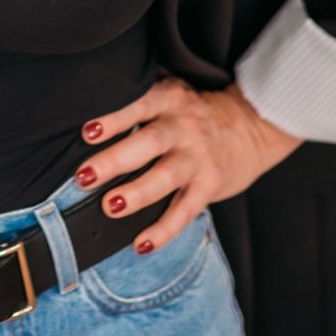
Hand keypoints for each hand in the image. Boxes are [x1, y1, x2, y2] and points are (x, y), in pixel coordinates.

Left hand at [75, 75, 302, 253]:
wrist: (251, 127)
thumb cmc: (194, 112)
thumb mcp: (172, 91)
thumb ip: (141, 92)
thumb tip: (89, 93)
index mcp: (170, 100)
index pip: (139, 106)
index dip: (114, 119)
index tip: (87, 132)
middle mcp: (184, 128)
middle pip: (149, 143)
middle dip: (115, 160)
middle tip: (84, 176)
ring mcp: (198, 158)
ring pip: (166, 178)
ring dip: (137, 193)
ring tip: (110, 207)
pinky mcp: (210, 185)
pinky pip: (185, 211)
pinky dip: (163, 230)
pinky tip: (140, 244)